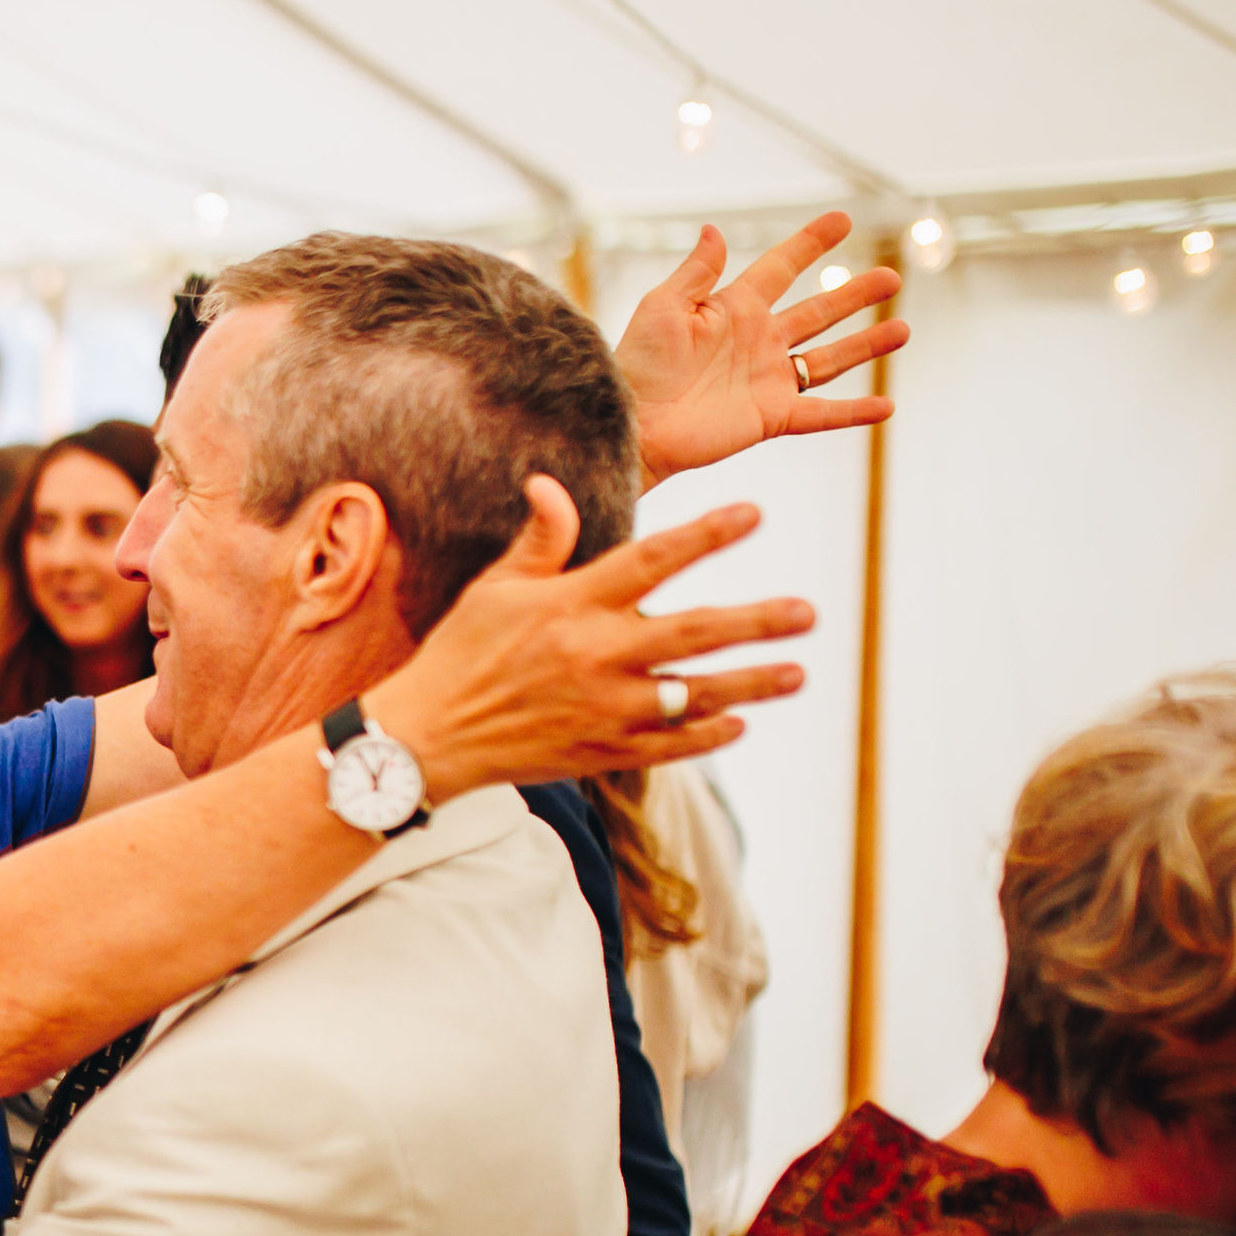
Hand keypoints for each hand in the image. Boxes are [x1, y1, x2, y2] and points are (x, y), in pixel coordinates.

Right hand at [365, 480, 809, 800]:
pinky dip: (708, 735)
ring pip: (696, 694)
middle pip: (695, 632)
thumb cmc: (461, 655)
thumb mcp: (494, 588)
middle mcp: (597, 656)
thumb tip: (550, 483)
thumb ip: (539, 540)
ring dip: (752, 684)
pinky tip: (739, 723)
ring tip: (796, 673)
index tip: (754, 515)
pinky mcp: (602, 752)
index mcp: (573, 605)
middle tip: (807, 613)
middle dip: (757, 622)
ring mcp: (605, 709)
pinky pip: (671, 746)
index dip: (707, 535)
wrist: (429, 739)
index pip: (653, 559)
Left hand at [615, 211, 910, 486]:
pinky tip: (887, 406)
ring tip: (903, 330)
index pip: (781, 268)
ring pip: (829, 359)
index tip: (842, 220)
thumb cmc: (638, 364)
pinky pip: (822, 413)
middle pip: (818, 313)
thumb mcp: (663, 308)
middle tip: (891, 278)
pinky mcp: (772, 416)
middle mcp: (758, 342)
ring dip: (867, 345)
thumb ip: (697, 273)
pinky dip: (855, 412)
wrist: (632, 422)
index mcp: (733, 309)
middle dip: (854, 295)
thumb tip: (714, 229)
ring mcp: (768, 379)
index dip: (810, 244)